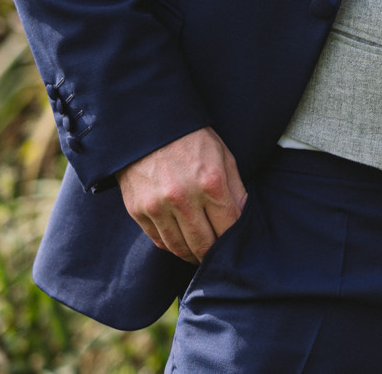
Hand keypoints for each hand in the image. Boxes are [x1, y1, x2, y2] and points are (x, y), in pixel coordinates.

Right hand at [117, 126, 246, 261]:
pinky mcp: (138, 210)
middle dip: (214, 254)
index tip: (236, 244)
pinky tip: (180, 241)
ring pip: (179, 248)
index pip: (229, 227)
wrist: (147, 125)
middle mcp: (183, 198)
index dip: (234, 239)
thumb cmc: (191, 138)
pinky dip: (171, 245)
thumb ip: (235, 188)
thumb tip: (243, 217)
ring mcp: (158, 206)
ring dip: (192, 255)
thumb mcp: (223, 155)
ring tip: (199, 253)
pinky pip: (158, 240)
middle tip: (218, 256)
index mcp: (210, 182)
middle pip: (204, 244)